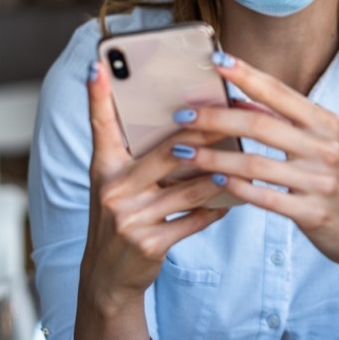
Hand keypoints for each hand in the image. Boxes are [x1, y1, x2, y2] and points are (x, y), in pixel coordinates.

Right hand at [74, 60, 227, 339]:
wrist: (108, 276)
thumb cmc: (122, 218)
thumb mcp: (118, 184)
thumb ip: (139, 155)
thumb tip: (185, 123)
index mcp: (103, 168)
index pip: (99, 123)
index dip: (97, 93)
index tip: (99, 63)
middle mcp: (112, 189)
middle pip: (168, 150)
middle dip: (205, 133)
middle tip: (231, 115)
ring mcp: (130, 217)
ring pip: (190, 185)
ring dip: (219, 174)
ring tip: (241, 161)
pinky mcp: (149, 243)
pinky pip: (195, 218)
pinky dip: (216, 208)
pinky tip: (229, 201)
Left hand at [171, 51, 338, 339]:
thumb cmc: (336, 181)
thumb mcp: (320, 144)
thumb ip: (284, 121)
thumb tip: (239, 98)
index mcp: (325, 123)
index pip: (279, 91)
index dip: (245, 74)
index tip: (215, 59)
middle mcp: (325, 147)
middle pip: (259, 124)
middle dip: (215, 117)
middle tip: (182, 115)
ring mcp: (320, 181)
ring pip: (255, 163)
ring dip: (214, 156)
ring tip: (184, 152)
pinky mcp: (312, 212)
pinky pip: (264, 197)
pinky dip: (235, 187)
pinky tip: (213, 179)